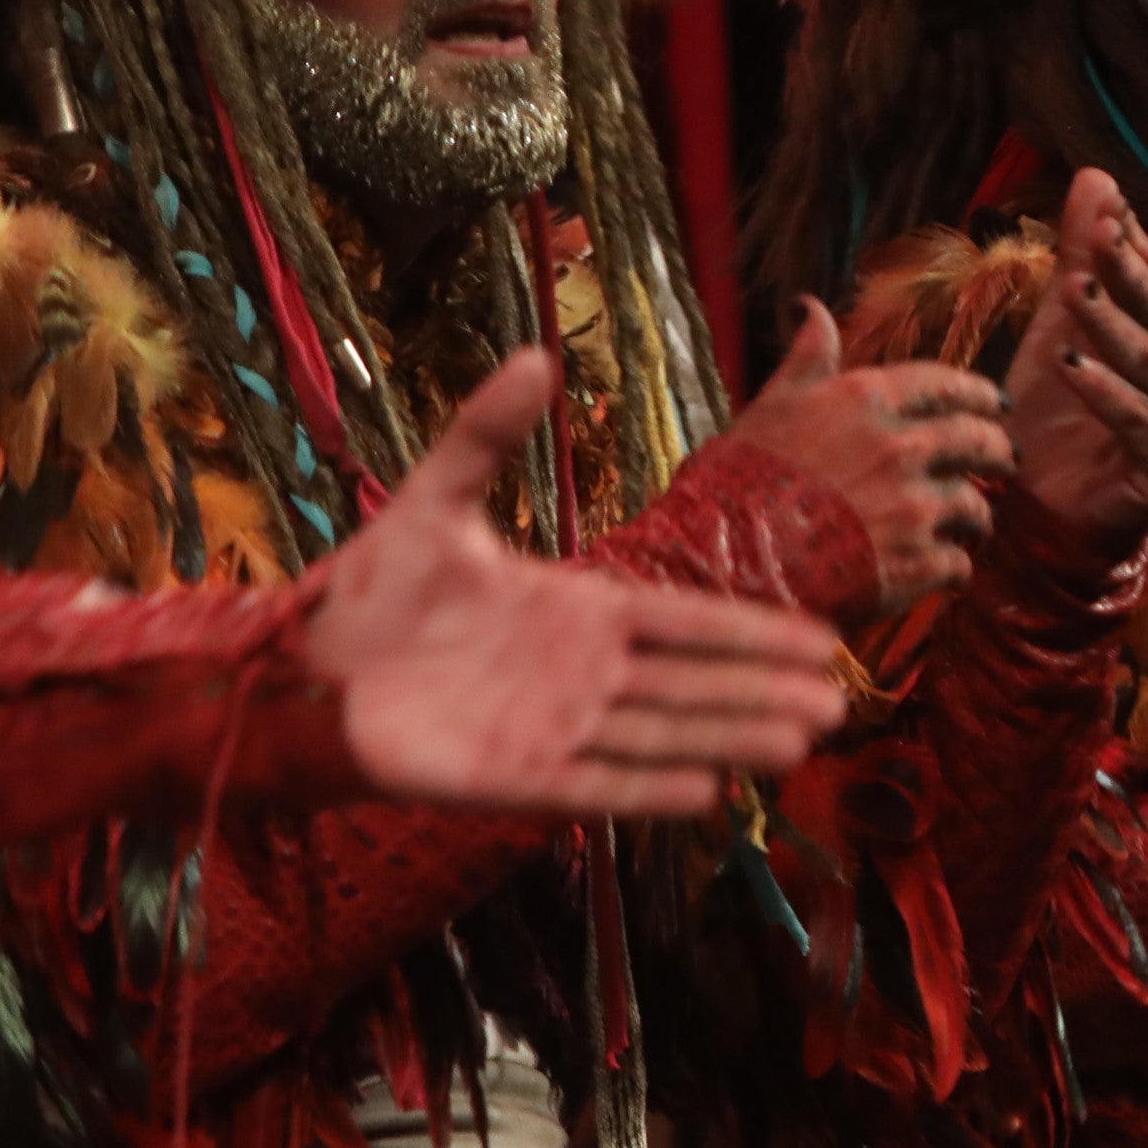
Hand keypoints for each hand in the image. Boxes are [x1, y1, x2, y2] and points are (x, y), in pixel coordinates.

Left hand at [309, 351, 853, 816]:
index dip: (751, 631)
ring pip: (661, 735)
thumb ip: (487, 432)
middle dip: (765, 692)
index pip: (685, 620)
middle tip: (839, 703)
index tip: (821, 639)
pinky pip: (596, 786)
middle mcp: (580, 672)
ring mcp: (553, 728)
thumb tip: (538, 354)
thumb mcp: (434, 498)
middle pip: (693, 684)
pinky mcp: (513, 779)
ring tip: (799, 746)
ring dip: (729, 739)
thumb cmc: (374, 589)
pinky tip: (708, 794)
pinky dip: (649, 791)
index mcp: (577, 607)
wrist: (308, 671)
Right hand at [724, 299, 1015, 609]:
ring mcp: (914, 506)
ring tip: (974, 527)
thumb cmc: (739, 481)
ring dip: (977, 516)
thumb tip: (813, 309)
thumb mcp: (770, 406)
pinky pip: (959, 564)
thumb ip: (806, 360)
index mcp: (867, 400)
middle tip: (1007, 460)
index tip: (996, 403)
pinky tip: (947, 574)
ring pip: (974, 505)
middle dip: (998, 449)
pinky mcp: (917, 563)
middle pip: (977, 439)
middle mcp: (901, 446)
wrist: (728, 563)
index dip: (978, 392)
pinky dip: (955, 569)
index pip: (945, 383)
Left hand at [1000, 170, 1147, 544]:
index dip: (1136, 246)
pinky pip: (1141, 424)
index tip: (1107, 208)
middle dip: (1132, 277)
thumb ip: (1082, 257)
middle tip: (1099, 239)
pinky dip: (1108, 395)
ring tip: (1075, 294)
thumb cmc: (1058, 414)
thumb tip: (1096, 176)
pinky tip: (1072, 368)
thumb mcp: (1061, 325)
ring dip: (1115, 329)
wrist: (1042, 506)